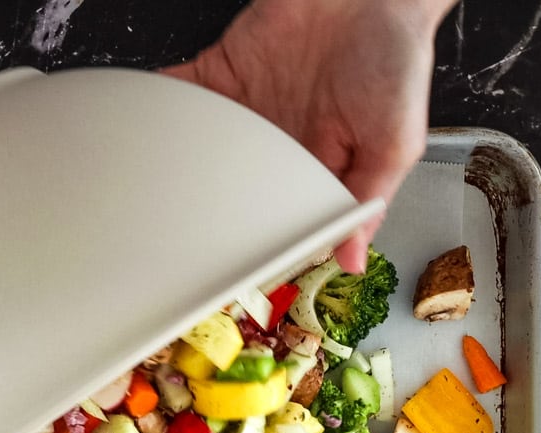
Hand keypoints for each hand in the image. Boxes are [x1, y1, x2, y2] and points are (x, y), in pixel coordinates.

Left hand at [163, 0, 453, 271]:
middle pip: (227, 190)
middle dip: (203, 211)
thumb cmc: (397, 55)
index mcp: (316, 168)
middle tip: (180, 238)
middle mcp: (276, 143)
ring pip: (198, 149)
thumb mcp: (397, 142)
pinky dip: (162, 105)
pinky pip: (184, 91)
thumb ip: (368, 201)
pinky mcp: (225, 72)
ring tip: (150, 194)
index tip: (230, 268)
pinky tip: (143, 127)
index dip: (253, 242)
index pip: (277, 218)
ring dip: (174, 165)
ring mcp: (246, 109)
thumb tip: (352, 261)